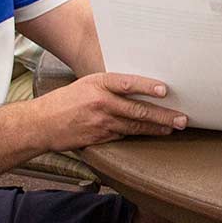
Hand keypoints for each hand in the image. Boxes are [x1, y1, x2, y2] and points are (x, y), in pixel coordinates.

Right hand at [32, 72, 186, 150]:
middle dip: (162, 116)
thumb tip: (138, 85)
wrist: (40, 124)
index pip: (127, 83)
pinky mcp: (99, 138)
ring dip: (156, 128)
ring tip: (172, 128)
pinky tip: (151, 134)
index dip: (147, 86)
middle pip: (137, 110)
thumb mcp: (87, 84)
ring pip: (134, 126)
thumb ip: (110, 85)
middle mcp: (101, 103)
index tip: (165, 90)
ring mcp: (100, 123)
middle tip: (181, 118)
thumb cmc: (65, 100)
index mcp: (98, 84)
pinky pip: (123, 136)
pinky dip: (138, 135)